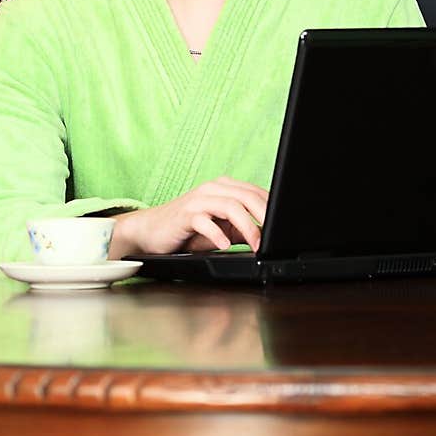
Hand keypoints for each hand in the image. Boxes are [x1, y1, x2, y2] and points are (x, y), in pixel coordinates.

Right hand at [108, 178, 267, 258]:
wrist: (151, 231)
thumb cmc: (187, 230)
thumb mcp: (222, 230)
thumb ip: (243, 230)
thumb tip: (268, 237)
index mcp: (225, 188)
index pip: (256, 193)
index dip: (272, 209)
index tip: (284, 227)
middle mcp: (213, 189)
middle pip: (247, 197)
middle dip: (265, 217)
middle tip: (275, 236)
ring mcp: (198, 200)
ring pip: (230, 206)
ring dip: (247, 227)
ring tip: (256, 244)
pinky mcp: (185, 214)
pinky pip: (205, 221)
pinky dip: (217, 234)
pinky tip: (224, 246)